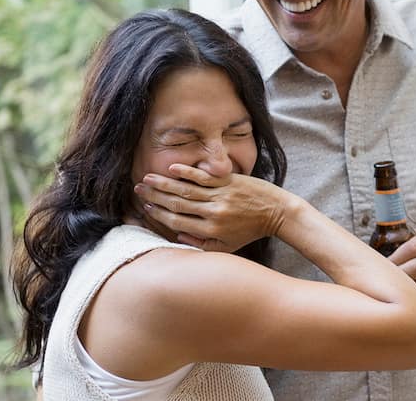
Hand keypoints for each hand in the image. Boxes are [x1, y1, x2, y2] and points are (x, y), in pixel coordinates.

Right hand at [135, 163, 288, 251]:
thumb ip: (202, 244)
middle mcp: (213, 213)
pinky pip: (204, 177)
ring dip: (164, 184)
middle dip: (156, 197)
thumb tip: (178, 237)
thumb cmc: (250, 231)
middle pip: (177, 203)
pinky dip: (187, 172)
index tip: (146, 208)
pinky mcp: (229, 181)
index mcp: (211, 230)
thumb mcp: (227, 246)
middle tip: (138, 190)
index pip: (178, 221)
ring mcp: (221, 196)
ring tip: (148, 179)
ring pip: (186, 189)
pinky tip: (172, 169)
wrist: (277, 213)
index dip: (159, 215)